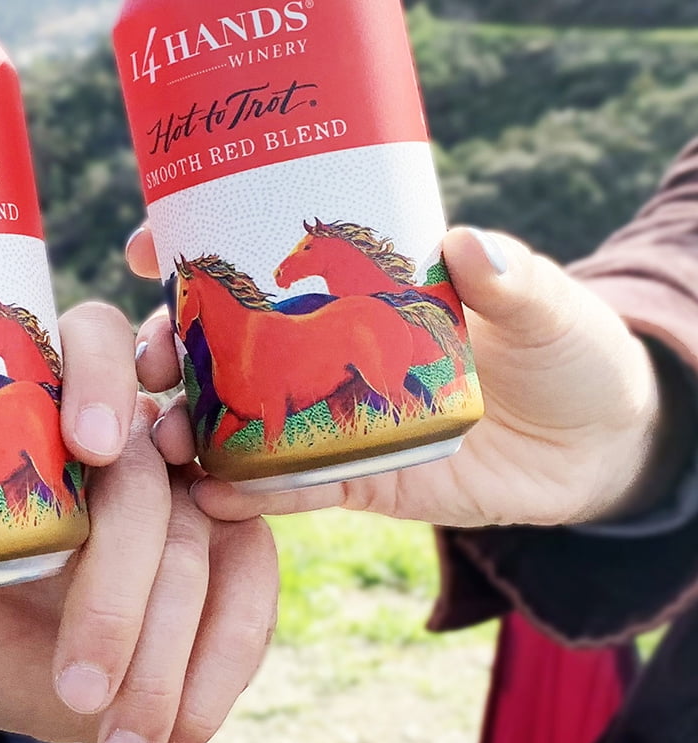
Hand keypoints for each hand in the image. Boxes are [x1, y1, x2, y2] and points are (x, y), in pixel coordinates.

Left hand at [0, 300, 277, 742]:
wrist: (37, 673)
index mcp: (54, 406)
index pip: (93, 341)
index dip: (99, 376)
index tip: (87, 444)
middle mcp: (134, 435)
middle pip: (149, 468)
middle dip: (119, 585)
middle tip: (78, 687)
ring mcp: (193, 491)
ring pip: (207, 543)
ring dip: (166, 652)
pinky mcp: (241, 551)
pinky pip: (254, 598)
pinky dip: (216, 671)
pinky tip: (172, 735)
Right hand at [127, 224, 668, 528]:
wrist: (594, 445)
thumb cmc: (563, 347)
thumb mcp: (545, 304)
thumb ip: (512, 278)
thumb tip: (470, 246)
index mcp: (351, 285)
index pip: (255, 254)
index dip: (192, 247)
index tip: (147, 246)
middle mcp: (321, 345)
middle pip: (221, 341)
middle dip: (167, 345)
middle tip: (150, 359)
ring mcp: (328, 414)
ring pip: (236, 415)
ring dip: (189, 424)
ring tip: (163, 438)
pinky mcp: (352, 480)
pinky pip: (290, 488)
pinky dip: (249, 494)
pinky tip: (212, 497)